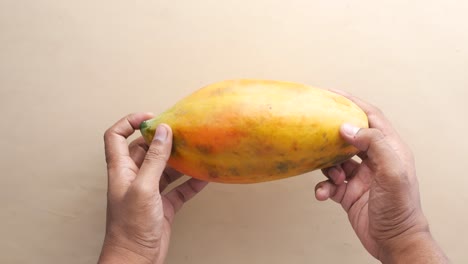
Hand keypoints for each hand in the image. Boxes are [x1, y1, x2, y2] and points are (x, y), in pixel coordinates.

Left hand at [98, 113, 207, 263]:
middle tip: (181, 132)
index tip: (151, 117)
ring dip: (179, 160)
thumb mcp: (144, 187)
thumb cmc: (131, 226)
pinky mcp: (163, 205)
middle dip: (162, 140)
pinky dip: (191, 182)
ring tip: (195, 150)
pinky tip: (204, 176)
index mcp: (121, 169)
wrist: (136, 259)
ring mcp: (150, 191)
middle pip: (145, 150)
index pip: (116, 137)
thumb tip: (163, 131)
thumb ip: (154, 159)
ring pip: (165, 168)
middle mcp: (134, 177)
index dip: (129, 122)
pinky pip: (179, 188)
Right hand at [315, 92, 448, 262]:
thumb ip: (374, 144)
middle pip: (349, 135)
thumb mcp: (392, 172)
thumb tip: (347, 127)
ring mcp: (360, 175)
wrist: (393, 241)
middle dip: (333, 132)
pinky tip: (323, 194)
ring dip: (328, 166)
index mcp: (390, 149)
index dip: (352, 102)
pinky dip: (323, 186)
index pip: (371, 117)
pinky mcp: (347, 192)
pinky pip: (328, 182)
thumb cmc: (400, 208)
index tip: (332, 93)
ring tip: (334, 177)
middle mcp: (374, 159)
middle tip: (315, 124)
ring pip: (335, 159)